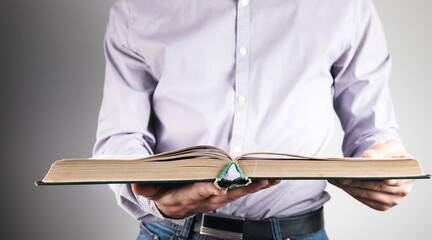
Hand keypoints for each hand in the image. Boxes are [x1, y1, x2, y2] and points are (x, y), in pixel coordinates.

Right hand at [132, 180, 279, 218]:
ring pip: (238, 192)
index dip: (208, 190)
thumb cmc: (165, 195)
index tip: (218, 187)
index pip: (199, 193)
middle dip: (243, 187)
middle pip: (227, 194)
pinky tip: (271, 179)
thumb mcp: (152, 192)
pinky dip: (256, 185)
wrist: (174, 207)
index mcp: (188, 197)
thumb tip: (135, 184)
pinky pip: (243, 190)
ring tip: (272, 178)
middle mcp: (207, 200)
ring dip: (255, 186)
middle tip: (259, 180)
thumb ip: (146, 188)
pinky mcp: (225, 195)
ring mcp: (218, 199)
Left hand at [328, 140, 415, 210]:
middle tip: (341, 176)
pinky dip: (351, 192)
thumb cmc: (390, 154)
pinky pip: (364, 200)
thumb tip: (368, 155)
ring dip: (350, 188)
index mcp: (409, 176)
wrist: (386, 162)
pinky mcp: (381, 205)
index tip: (364, 177)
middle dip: (357, 182)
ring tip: (336, 179)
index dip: (381, 180)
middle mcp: (403, 191)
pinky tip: (340, 184)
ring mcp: (392, 200)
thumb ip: (380, 150)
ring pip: (368, 195)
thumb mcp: (389, 146)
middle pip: (377, 188)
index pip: (394, 180)